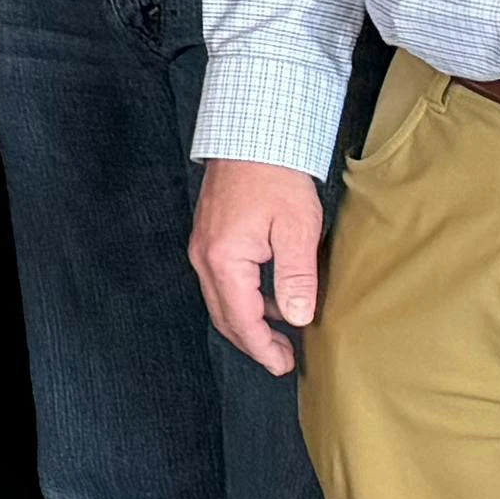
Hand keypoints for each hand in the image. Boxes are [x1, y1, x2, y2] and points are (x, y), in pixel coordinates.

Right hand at [191, 158, 329, 373]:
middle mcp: (204, 256)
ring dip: (248, 321)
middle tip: (282, 358)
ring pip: (221, 299)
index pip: (242, 320)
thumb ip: (296, 278)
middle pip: (224, 315)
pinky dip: (242, 298)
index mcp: (223, 260)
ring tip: (279, 332)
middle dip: (252, 342)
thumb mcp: (296, 229)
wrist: (254, 133)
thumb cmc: (275, 175)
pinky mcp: (210, 235)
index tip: (283, 364)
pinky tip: (268, 298)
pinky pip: (221, 280)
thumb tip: (297, 317)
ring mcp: (203, 246)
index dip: (263, 348)